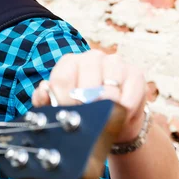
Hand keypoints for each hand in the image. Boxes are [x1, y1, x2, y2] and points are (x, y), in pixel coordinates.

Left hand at [31, 50, 145, 142]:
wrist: (112, 116)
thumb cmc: (82, 107)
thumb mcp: (60, 105)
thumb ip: (45, 99)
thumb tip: (43, 89)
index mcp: (69, 63)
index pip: (62, 79)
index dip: (65, 101)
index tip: (70, 115)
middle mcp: (91, 57)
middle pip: (87, 84)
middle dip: (87, 107)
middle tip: (88, 120)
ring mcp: (115, 62)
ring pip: (109, 89)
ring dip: (107, 109)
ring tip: (104, 118)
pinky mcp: (135, 73)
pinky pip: (130, 94)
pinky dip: (124, 110)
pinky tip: (120, 115)